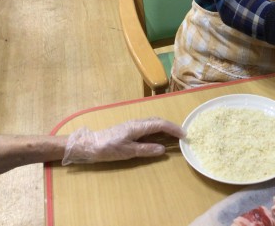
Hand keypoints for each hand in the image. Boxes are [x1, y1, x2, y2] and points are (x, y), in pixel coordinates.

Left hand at [62, 117, 184, 164]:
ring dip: (165, 127)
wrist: (90, 145)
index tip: (184, 135)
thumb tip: (163, 149)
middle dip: (171, 126)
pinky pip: (148, 125)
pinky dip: (157, 129)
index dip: (174, 128)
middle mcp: (137, 122)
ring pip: (153, 122)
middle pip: (158, 121)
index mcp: (138, 126)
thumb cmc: (108, 148)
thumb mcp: (128, 152)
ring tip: (173, 135)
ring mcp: (133, 124)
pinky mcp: (129, 128)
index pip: (161, 124)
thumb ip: (146, 150)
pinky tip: (158, 136)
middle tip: (182, 135)